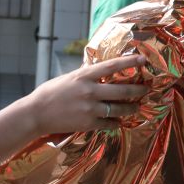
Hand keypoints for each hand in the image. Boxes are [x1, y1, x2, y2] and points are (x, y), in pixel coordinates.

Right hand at [25, 54, 147, 134]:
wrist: (36, 113)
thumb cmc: (50, 93)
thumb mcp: (68, 78)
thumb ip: (86, 77)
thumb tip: (100, 74)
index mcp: (84, 76)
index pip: (112, 66)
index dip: (129, 63)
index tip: (142, 60)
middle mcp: (90, 91)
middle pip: (122, 90)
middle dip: (138, 90)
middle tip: (146, 89)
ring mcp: (90, 108)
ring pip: (119, 108)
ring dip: (131, 108)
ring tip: (137, 108)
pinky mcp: (89, 123)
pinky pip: (110, 123)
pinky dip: (116, 122)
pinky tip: (119, 121)